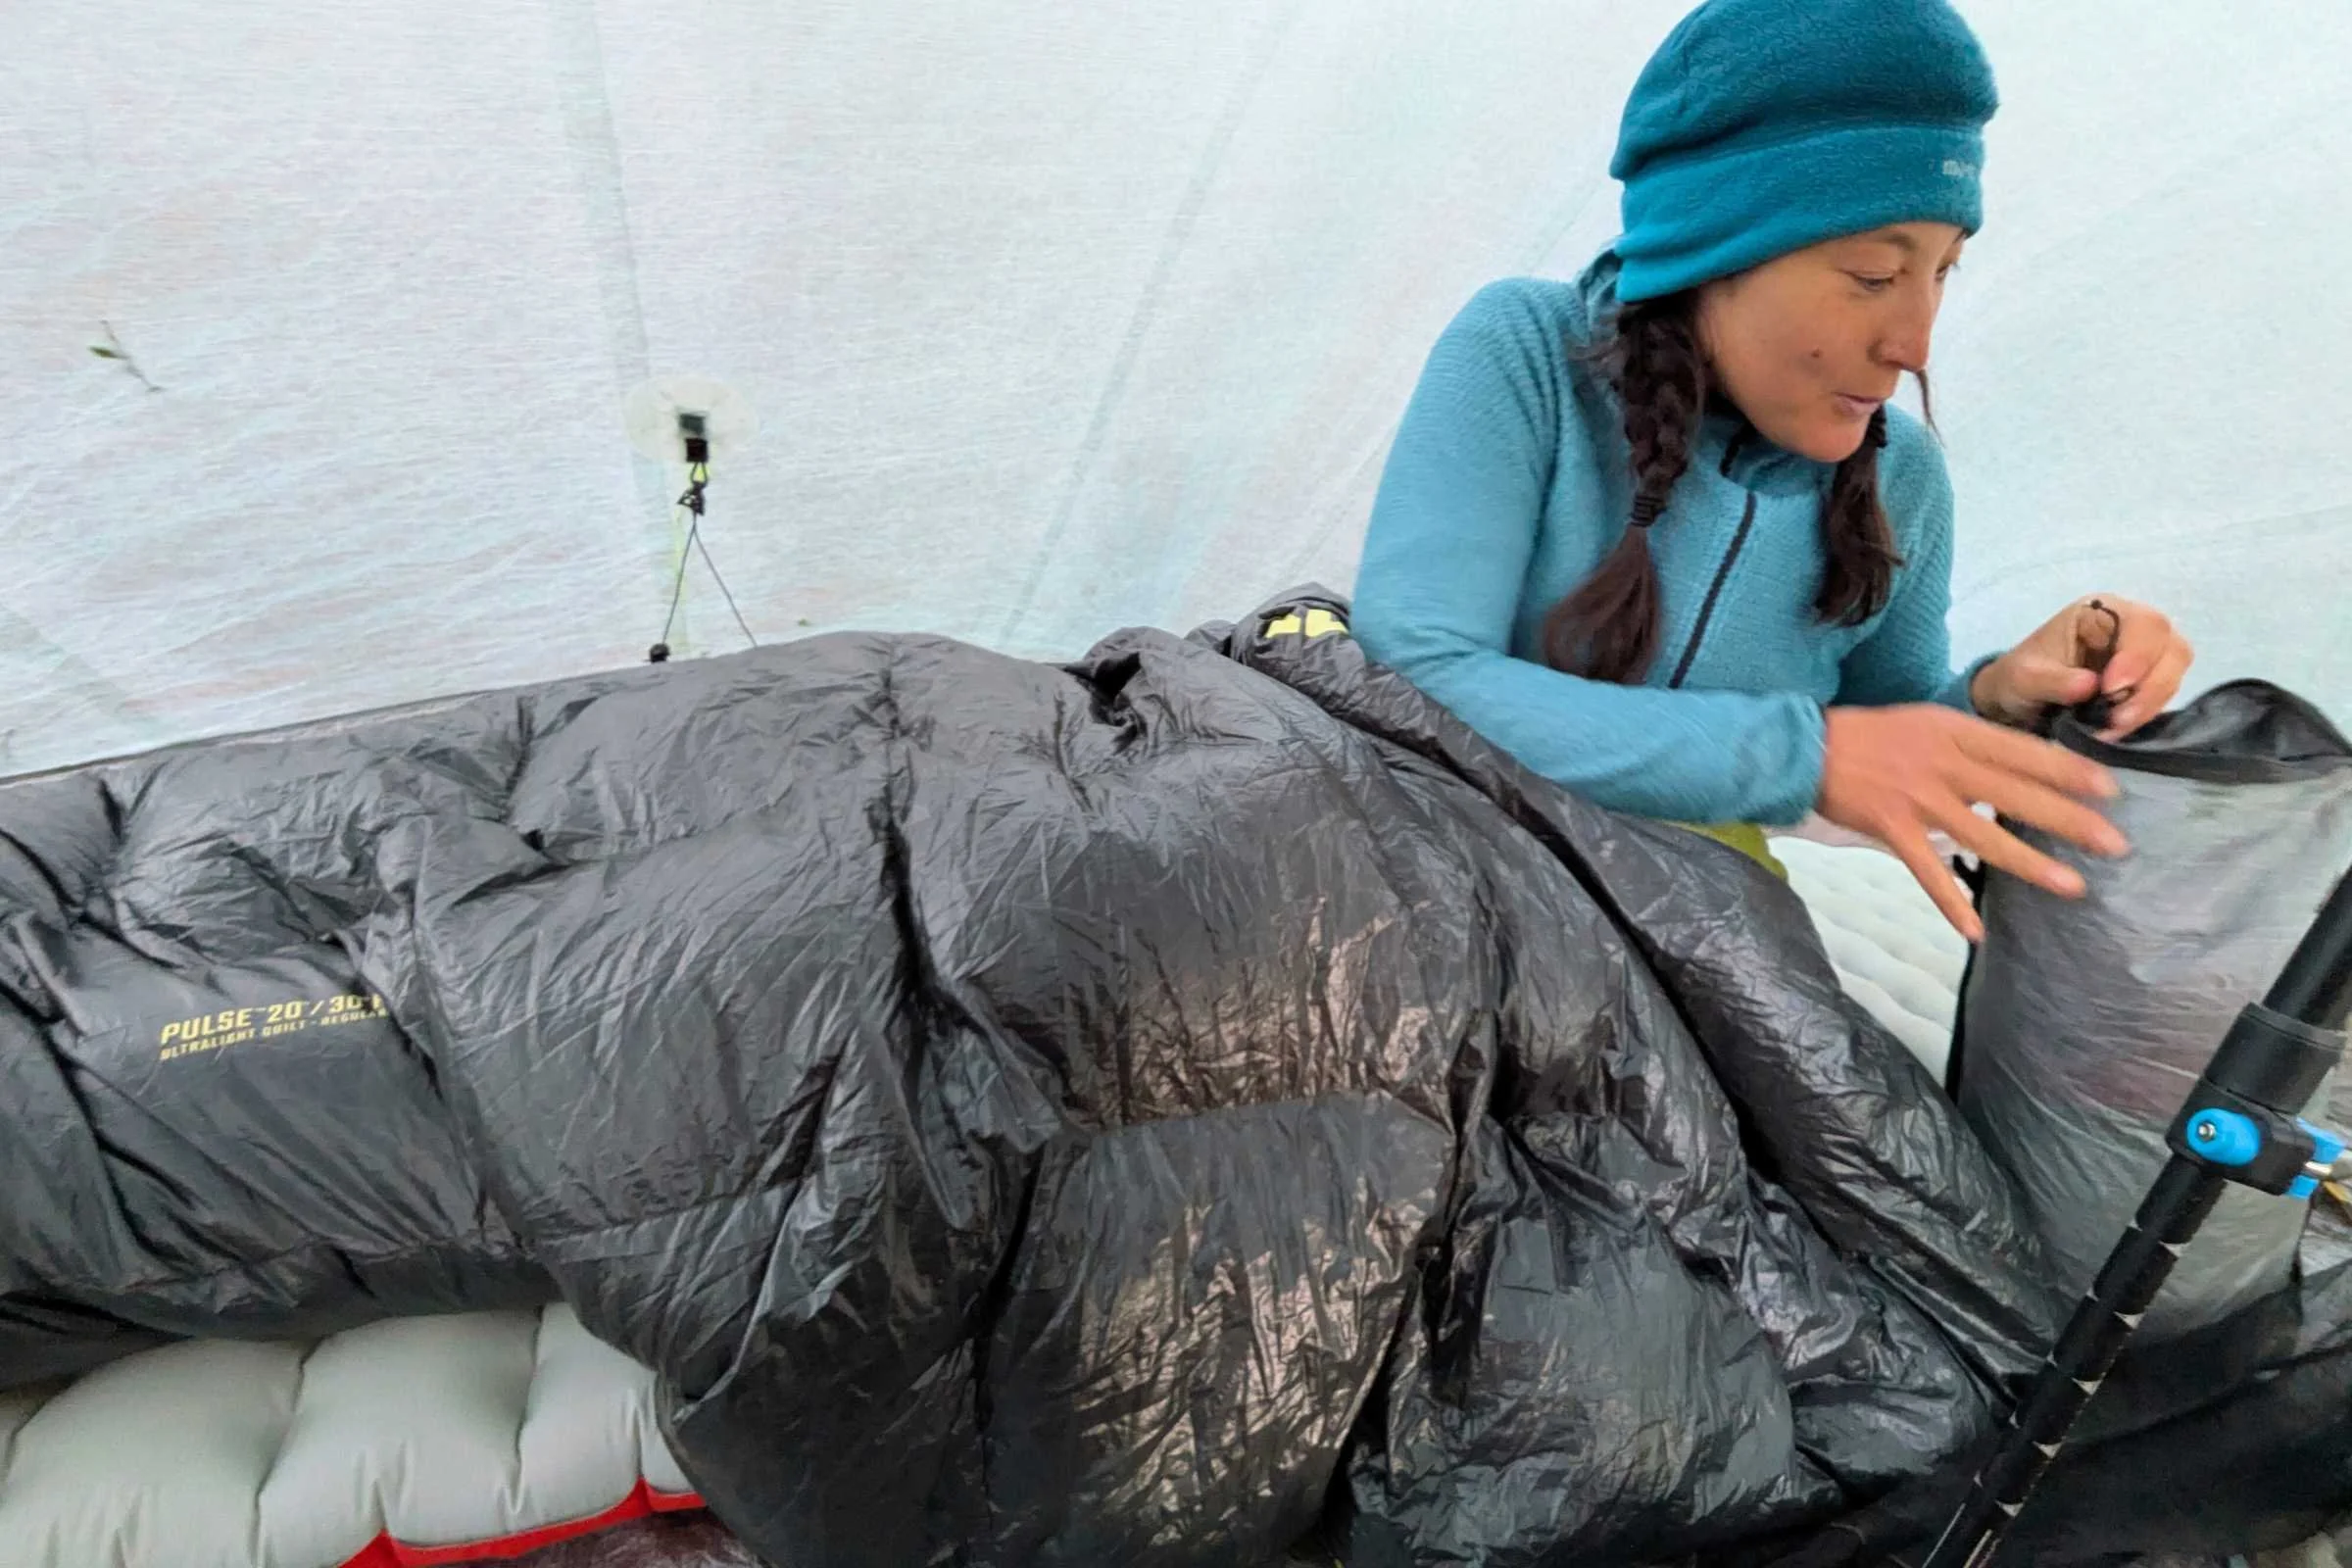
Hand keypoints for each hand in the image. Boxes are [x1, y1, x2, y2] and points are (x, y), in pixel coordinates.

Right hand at [1817, 703, 2127, 942]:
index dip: (2068, 770)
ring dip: (2030, 864)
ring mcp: (1918, 799)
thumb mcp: (1928, 721)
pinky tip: (1975, 932)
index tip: (2109, 790)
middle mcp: (1943, 764)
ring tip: (2072, 887)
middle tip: (2115, 843)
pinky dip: (1950, 904)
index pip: (2023, 752)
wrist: (1806, 747)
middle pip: (2016, 794)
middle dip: (2069, 820)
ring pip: (1983, 836)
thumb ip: (1972, 741)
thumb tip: (2019, 766)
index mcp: (1955, 731)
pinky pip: (1927, 872)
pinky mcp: (1892, 829)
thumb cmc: (1871, 734)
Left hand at [1969, 595, 2193, 739]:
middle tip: (2117, 717)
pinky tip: (2116, 730)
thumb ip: (2052, 680)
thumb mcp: (2022, 678)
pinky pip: (2162, 698)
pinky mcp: (2146, 685)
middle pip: (2172, 648)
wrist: (2016, 701)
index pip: (2144, 624)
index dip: (2138, 656)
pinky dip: (2145, 716)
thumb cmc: (2019, 678)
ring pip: (2173, 675)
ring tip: (2111, 728)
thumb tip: (2090, 685)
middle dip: (2150, 687)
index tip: (2111, 689)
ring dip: (2149, 706)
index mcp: (2101, 612)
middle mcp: (2131, 629)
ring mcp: (2144, 657)